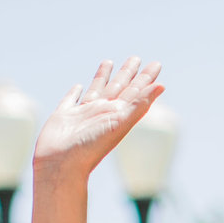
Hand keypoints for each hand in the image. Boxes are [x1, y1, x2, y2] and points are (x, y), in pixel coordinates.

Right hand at [33, 57, 164, 179]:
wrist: (61, 164)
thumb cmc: (91, 146)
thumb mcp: (119, 123)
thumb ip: (139, 104)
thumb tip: (161, 86)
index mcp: (118, 114)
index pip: (136, 91)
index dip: (146, 78)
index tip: (156, 64)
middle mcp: (103, 112)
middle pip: (119, 88)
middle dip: (128, 73)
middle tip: (137, 58)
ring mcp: (83, 114)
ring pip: (96, 90)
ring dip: (104, 77)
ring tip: (109, 62)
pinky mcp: (64, 115)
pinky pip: (71, 99)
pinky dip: (75, 92)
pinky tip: (78, 86)